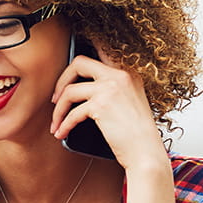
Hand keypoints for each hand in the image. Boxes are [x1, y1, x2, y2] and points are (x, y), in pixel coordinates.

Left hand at [49, 53, 167, 170]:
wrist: (146, 152)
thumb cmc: (136, 133)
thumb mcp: (129, 101)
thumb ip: (110, 88)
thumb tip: (80, 85)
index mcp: (128, 72)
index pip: (103, 49)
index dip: (85, 49)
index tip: (70, 61)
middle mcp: (119, 75)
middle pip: (79, 63)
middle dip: (61, 80)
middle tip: (56, 99)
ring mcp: (110, 88)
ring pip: (69, 90)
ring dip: (58, 110)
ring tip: (56, 123)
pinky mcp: (101, 105)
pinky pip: (72, 112)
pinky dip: (63, 124)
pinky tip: (61, 133)